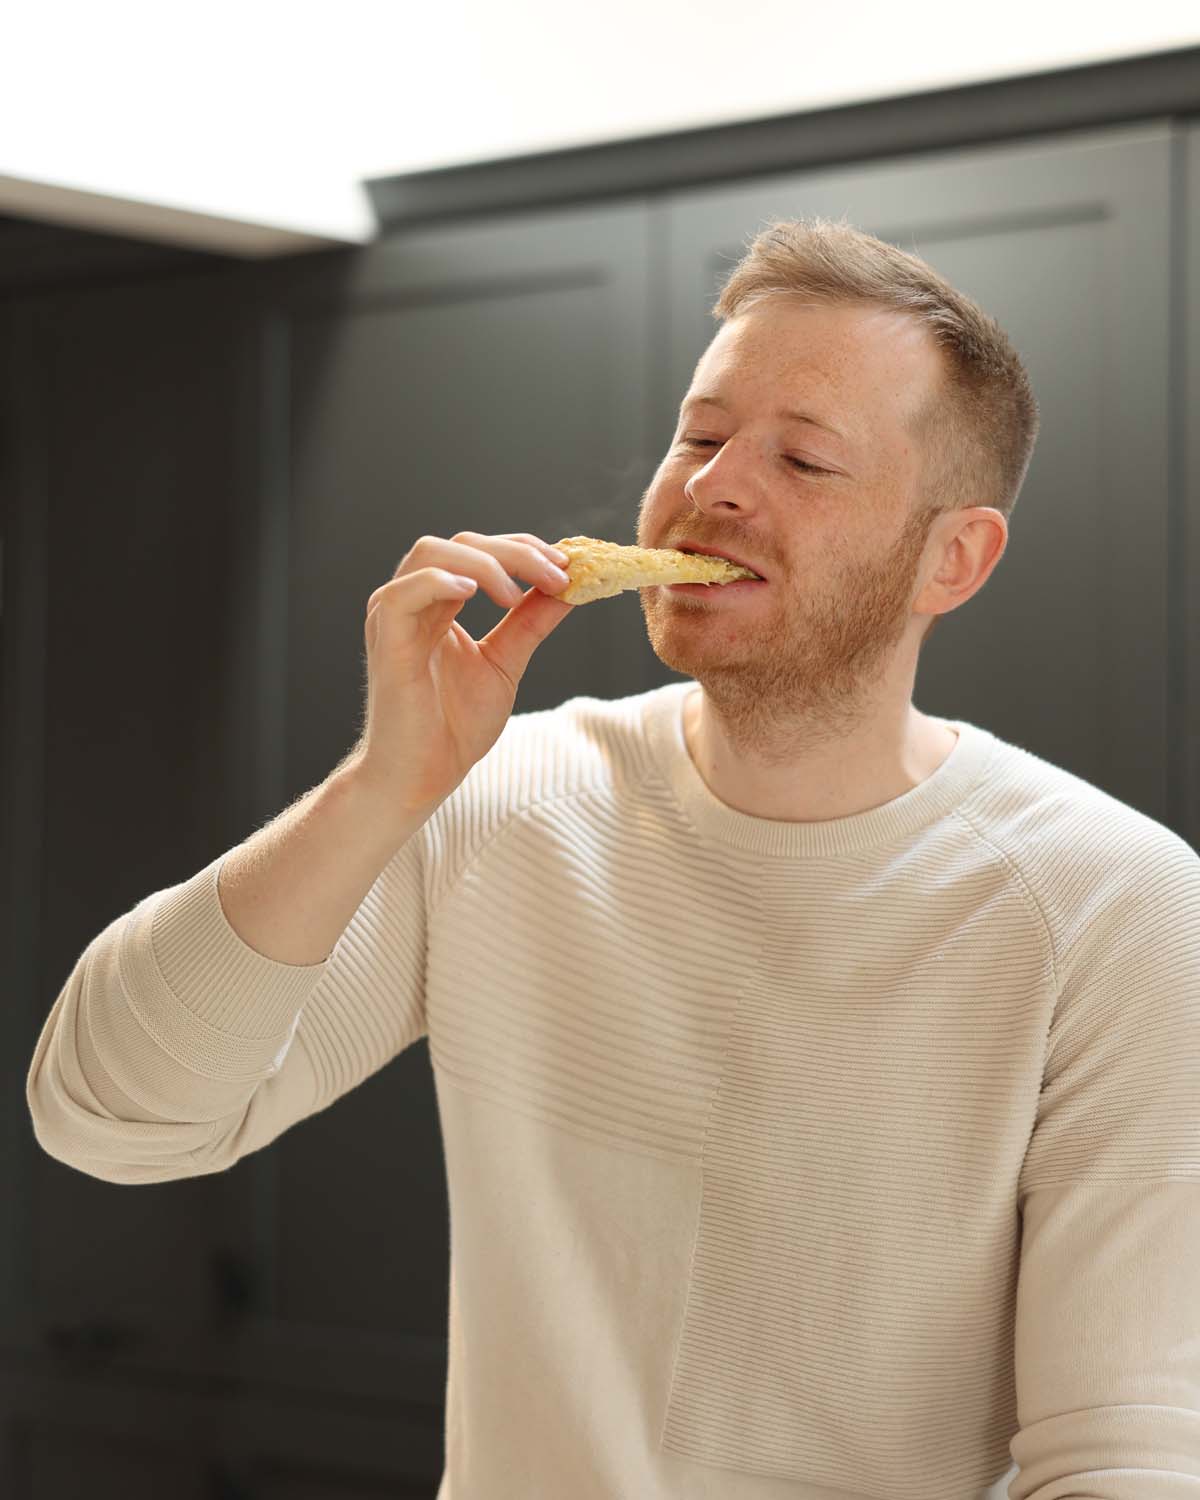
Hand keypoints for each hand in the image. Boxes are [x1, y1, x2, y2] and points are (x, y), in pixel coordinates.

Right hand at [347, 531, 574, 811]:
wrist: (423, 776)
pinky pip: (403, 593)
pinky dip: (439, 582)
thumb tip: (569, 588)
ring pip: (433, 554)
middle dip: (516, 552)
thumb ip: (530, 623)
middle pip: (461, 544)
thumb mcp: (505, 663)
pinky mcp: (387, 642)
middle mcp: (414, 601)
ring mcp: (395, 618)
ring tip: (517, 594)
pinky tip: (474, 593)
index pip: (480, 551)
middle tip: (557, 574)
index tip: (567, 566)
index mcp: (439, 603)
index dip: (524, 550)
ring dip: (485, 562)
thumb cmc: (453, 726)